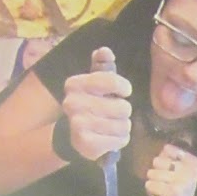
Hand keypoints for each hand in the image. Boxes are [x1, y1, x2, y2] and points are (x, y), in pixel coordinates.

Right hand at [61, 47, 131, 161]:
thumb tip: (105, 51)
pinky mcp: (87, 144)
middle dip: (124, 111)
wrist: (74, 136)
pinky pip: (120, 140)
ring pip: (124, 125)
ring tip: (112, 126)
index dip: (124, 87)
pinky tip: (110, 138)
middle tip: (114, 114)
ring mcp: (78, 125)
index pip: (112, 81)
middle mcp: (72, 103)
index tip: (123, 92)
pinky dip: (120, 140)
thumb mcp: (95, 82)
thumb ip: (102, 65)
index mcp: (74, 84)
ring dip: (123, 127)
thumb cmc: (90, 104)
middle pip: (123, 107)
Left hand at [143, 142, 196, 195]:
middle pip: (157, 160)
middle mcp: (190, 171)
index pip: (168, 149)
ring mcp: (181, 182)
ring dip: (152, 182)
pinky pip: (149, 184)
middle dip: (156, 172)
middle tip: (164, 183)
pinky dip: (150, 191)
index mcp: (194, 164)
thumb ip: (171, 158)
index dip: (163, 160)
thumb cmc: (177, 193)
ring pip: (151, 173)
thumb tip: (163, 148)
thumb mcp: (180, 173)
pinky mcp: (171, 192)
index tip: (170, 171)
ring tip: (161, 190)